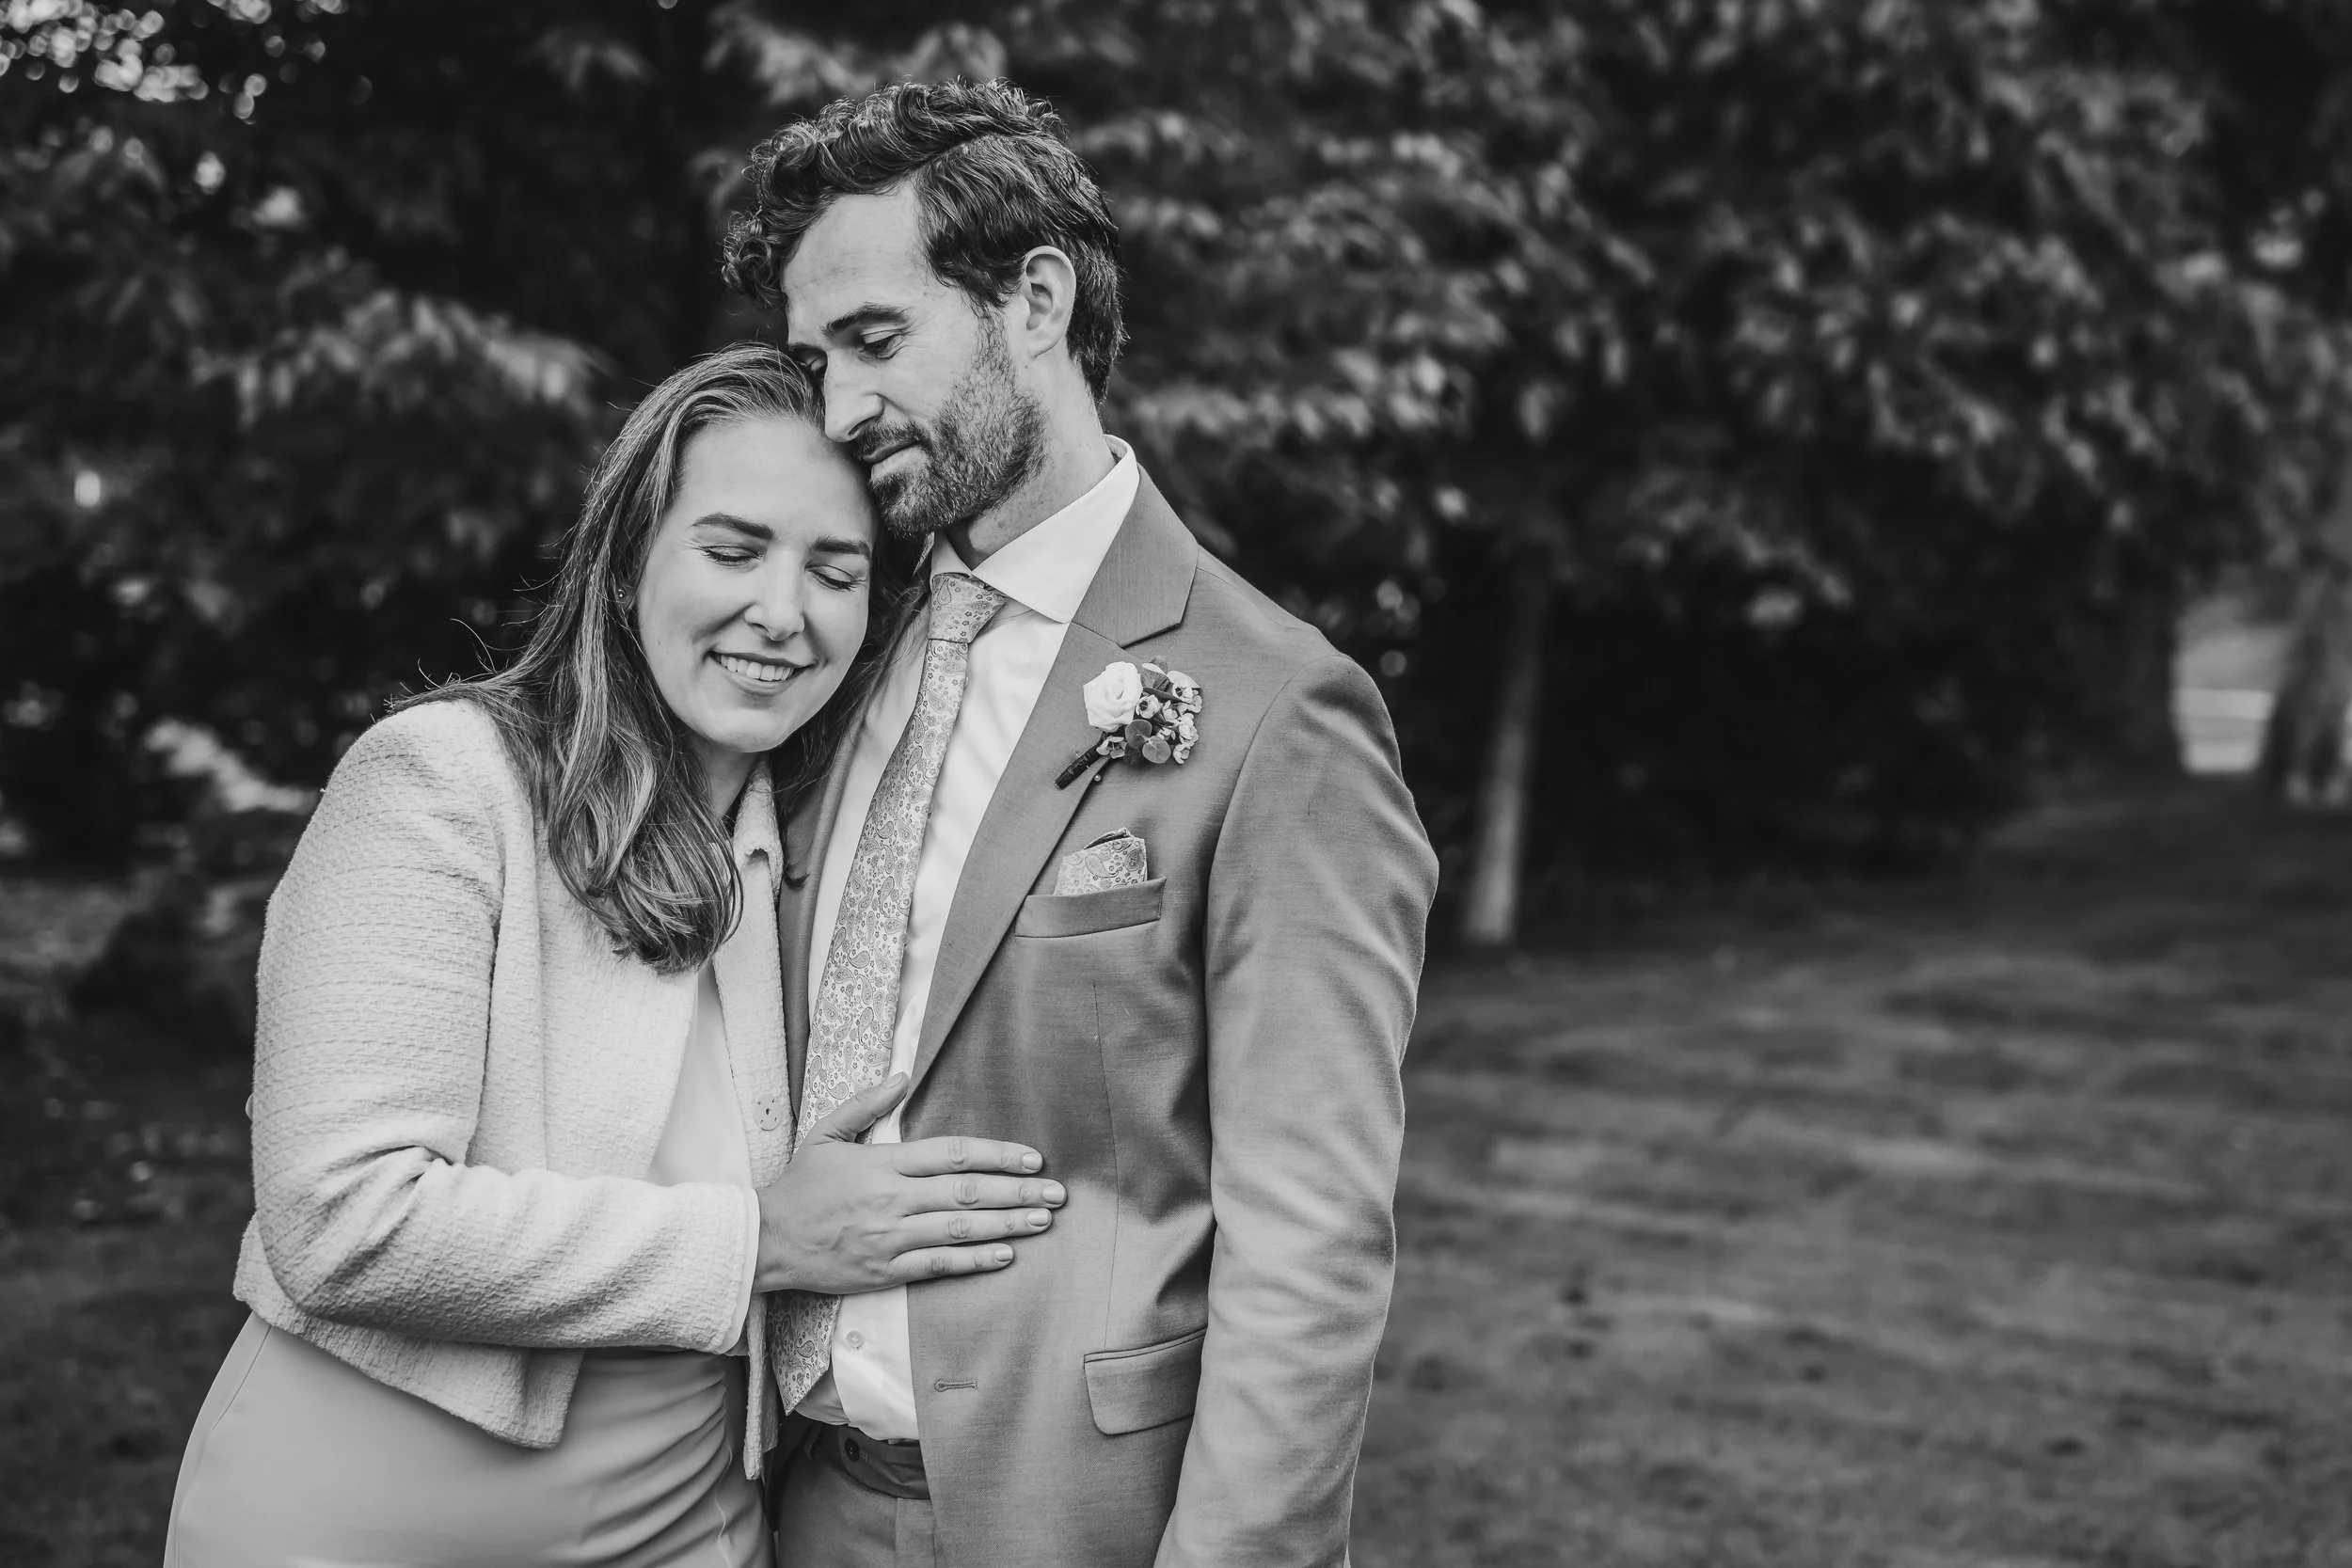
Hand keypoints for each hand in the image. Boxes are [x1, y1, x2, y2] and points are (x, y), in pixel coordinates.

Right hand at [752, 1073, 1063, 1293]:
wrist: (764, 1241)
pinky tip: (1005, 1254)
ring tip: (1042, 1221)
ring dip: (1006, 1225)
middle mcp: (893, 1199)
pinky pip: (938, 1266)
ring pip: (960, 1230)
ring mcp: (890, 1238)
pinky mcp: (885, 1271)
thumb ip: (866, 1104)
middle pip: (967, 1192)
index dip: (998, 1155)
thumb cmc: (798, 1187)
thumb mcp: (826, 1133)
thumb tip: (903, 1076)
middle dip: (1017, 1191)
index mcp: (884, 1163)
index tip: (1032, 1158)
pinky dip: (974, 1261)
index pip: (953, 1153)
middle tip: (1056, 1193)